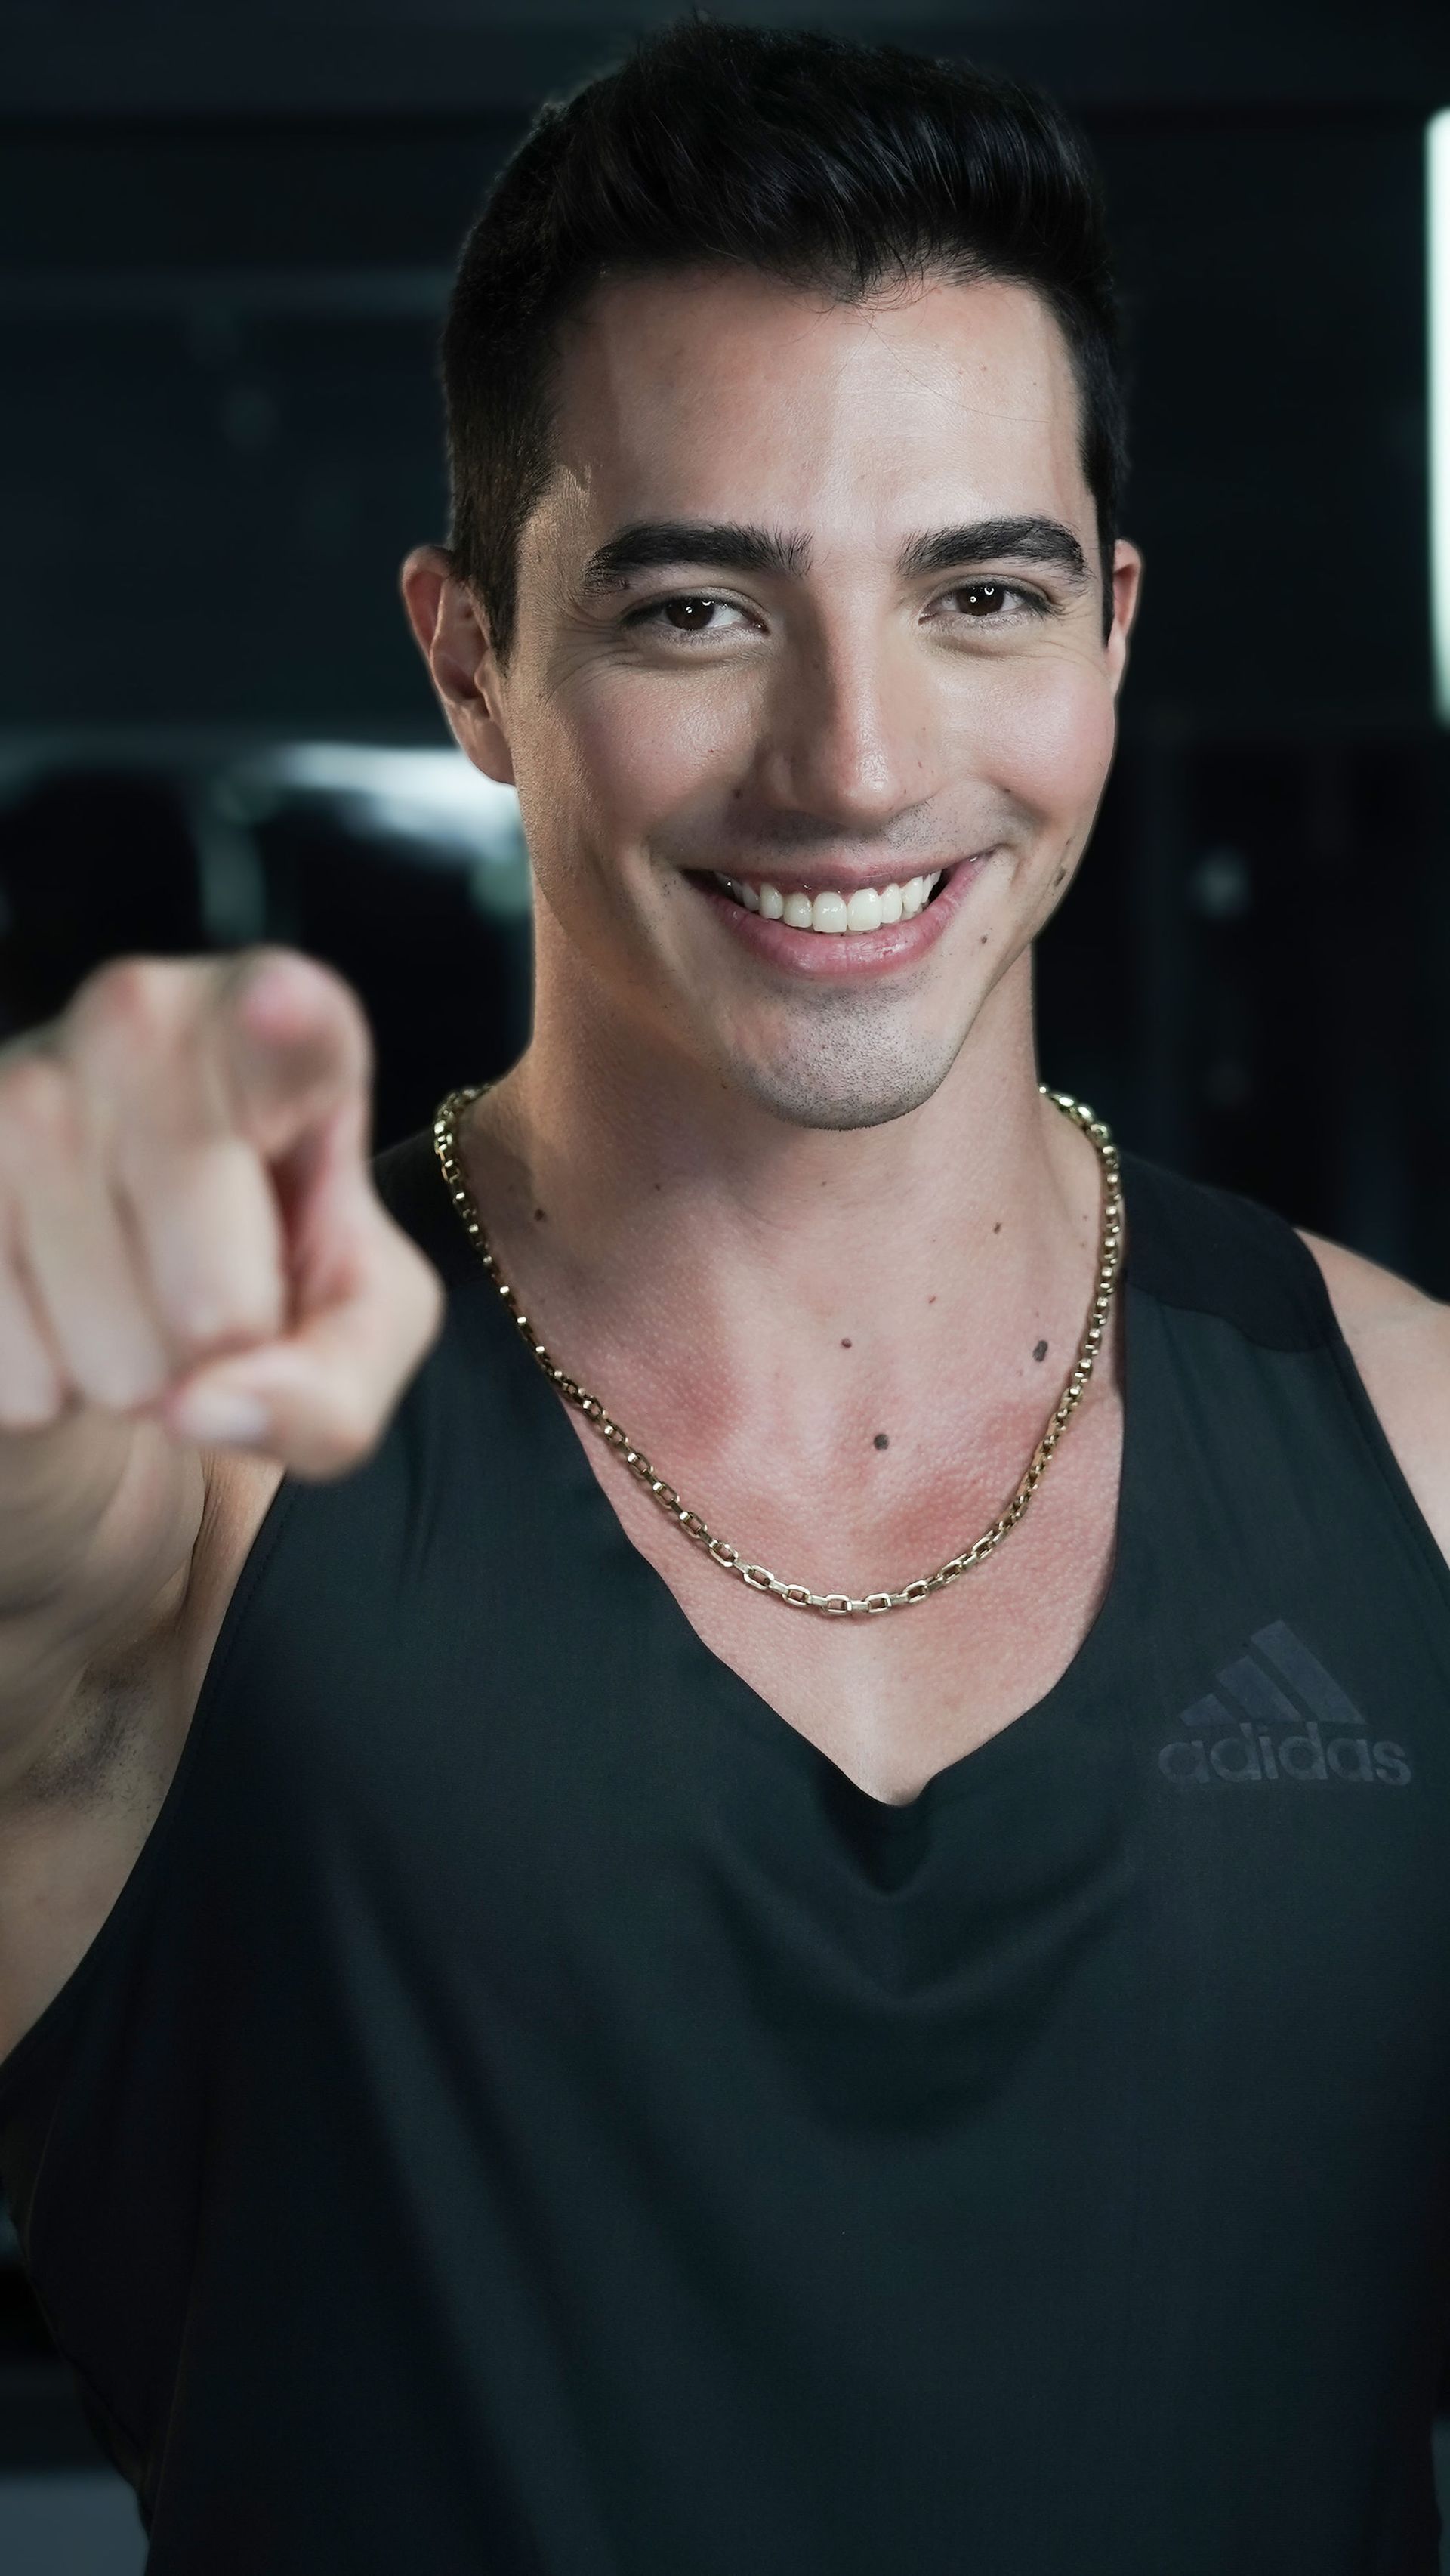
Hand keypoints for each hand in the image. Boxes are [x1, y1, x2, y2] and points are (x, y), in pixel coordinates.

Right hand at [0, 949, 443, 1476]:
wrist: (118, 1278)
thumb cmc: (271, 1270)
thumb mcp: (362, 1322)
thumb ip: (335, 1382)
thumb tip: (202, 1405)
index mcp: (275, 1027)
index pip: (291, 1019)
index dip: (285, 1025)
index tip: (280, 1009)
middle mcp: (137, 1023)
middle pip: (219, 1309)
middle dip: (225, 1358)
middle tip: (214, 1287)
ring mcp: (17, 1093)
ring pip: (116, 1363)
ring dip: (133, 1375)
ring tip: (133, 1290)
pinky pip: (20, 1383)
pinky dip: (49, 1390)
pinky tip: (54, 1306)